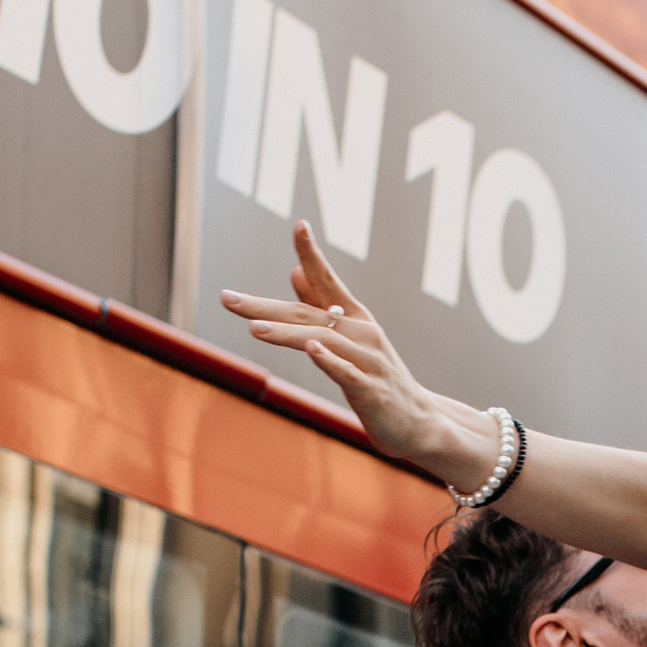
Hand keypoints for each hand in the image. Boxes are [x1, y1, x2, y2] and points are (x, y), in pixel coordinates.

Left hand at [222, 225, 463, 469]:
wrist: (419, 421)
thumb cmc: (377, 378)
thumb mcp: (349, 338)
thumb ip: (320, 307)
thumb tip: (293, 271)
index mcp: (354, 318)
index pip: (328, 280)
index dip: (313, 254)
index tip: (299, 225)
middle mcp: (362, 333)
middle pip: (306, 314)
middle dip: (263, 307)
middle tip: (227, 298)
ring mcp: (368, 361)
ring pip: (322, 340)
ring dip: (287, 333)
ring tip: (253, 327)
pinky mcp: (371, 390)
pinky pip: (347, 373)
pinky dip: (329, 360)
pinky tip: (312, 348)